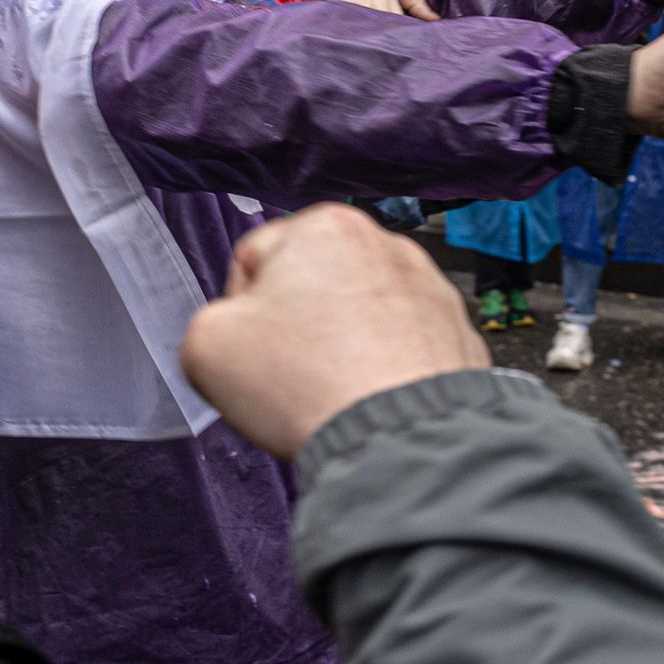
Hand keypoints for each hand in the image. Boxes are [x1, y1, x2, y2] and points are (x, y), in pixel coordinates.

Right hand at [180, 204, 489, 459]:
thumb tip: (238, 327)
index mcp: (326, 227)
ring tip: (333, 389)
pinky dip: (383, 366)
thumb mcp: (209, 343)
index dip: (240, 311)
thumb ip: (211, 317)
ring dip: (341, 346)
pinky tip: (369, 395)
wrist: (403, 437)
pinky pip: (400, 344)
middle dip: (296, 326)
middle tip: (290, 372)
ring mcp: (429, 287)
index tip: (252, 346)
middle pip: (312, 285)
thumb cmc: (312, 385)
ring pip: (358, 314)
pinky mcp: (455, 329)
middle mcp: (387, 244)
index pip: (254, 259)